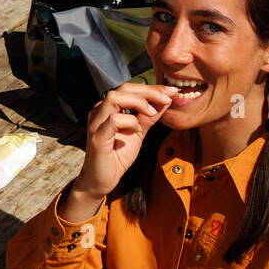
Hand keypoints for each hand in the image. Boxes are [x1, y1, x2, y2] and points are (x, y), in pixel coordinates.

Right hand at [71, 82, 178, 202]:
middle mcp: (100, 111)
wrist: (102, 180)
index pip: (130, 89)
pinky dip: (129, 121)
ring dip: (138, 102)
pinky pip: (113, 120)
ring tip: (152, 112)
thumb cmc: (117, 156)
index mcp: (109, 108)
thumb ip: (149, 117)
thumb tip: (165, 101)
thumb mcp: (138, 132)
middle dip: (148, 91)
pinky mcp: (97, 137)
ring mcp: (96, 123)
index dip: (152, 88)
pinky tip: (137, 130)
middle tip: (167, 98)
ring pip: (114, 98)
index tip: (171, 91)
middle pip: (123, 88)